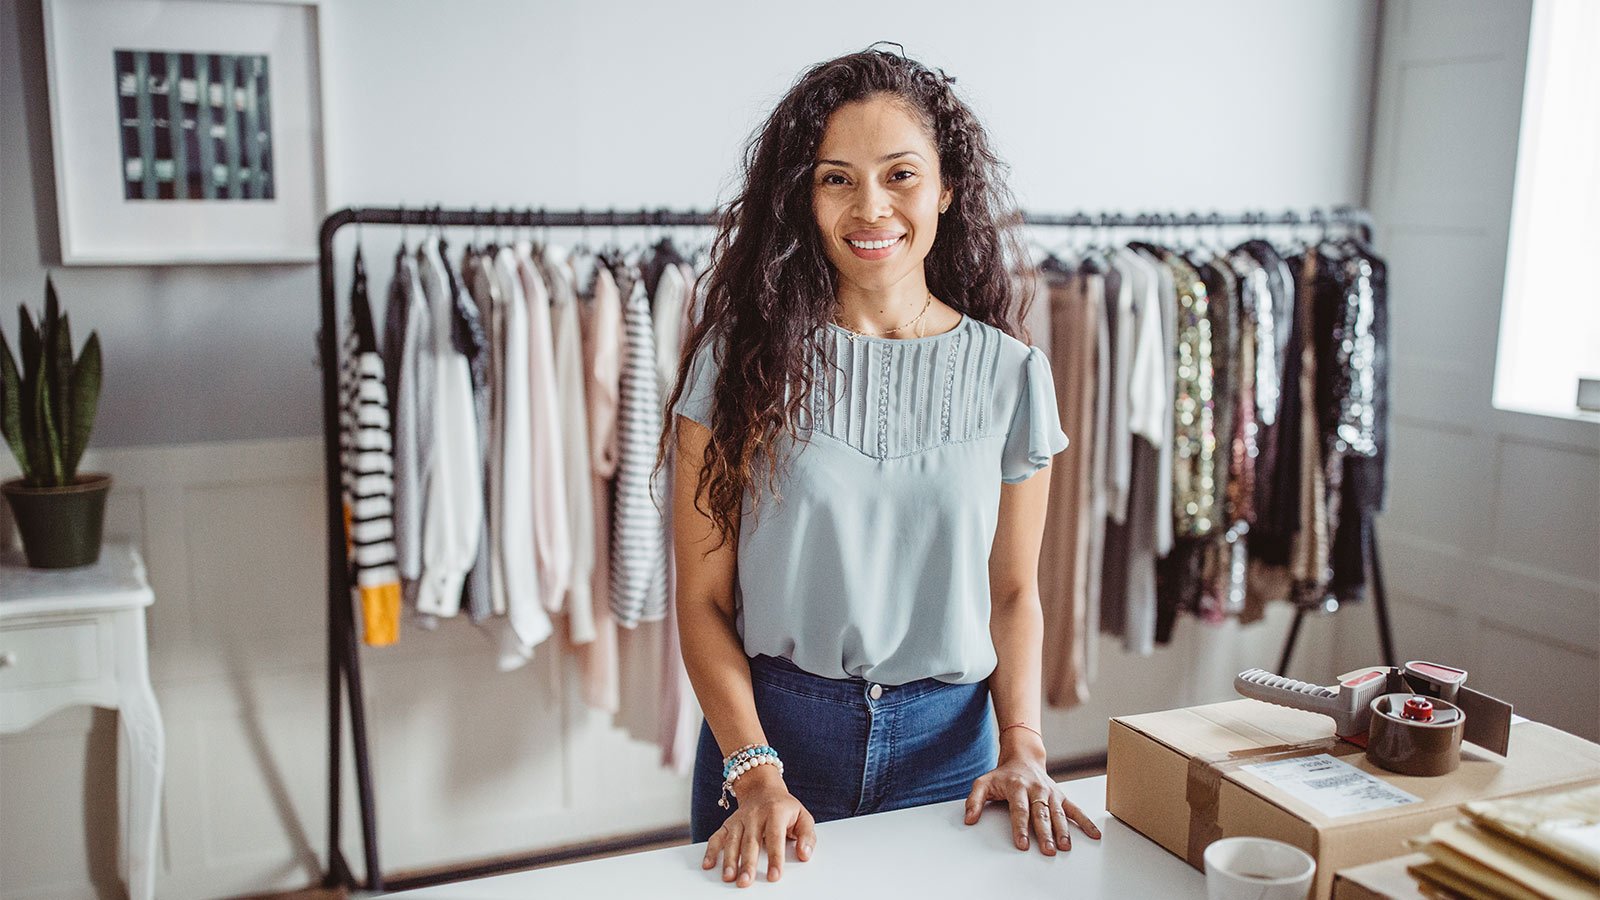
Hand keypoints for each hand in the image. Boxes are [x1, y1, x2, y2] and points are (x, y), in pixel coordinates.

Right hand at [701, 765, 816, 886]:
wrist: (763, 789)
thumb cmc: (785, 808)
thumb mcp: (803, 817)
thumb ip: (807, 836)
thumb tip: (804, 855)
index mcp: (776, 812)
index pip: (775, 836)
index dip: (774, 857)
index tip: (774, 876)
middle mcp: (755, 815)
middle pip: (750, 841)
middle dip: (747, 863)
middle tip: (746, 882)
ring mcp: (739, 819)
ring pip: (732, 840)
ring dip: (729, 860)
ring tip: (728, 877)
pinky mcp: (728, 824)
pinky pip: (717, 836)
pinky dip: (711, 850)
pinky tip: (708, 865)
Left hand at [962, 752, 1102, 853]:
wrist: (1023, 758)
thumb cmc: (1003, 775)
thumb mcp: (984, 782)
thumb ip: (975, 800)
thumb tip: (969, 819)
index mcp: (1017, 786)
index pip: (1019, 810)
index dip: (1021, 827)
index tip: (1023, 843)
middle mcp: (1036, 789)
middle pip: (1041, 813)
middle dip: (1045, 832)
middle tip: (1048, 849)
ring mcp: (1050, 793)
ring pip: (1058, 813)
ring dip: (1063, 830)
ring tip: (1065, 846)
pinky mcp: (1061, 796)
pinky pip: (1075, 809)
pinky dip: (1085, 822)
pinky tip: (1093, 834)